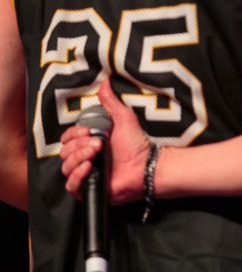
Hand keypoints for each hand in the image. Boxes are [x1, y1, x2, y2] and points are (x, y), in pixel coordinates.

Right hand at [60, 79, 149, 203]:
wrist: (146, 165)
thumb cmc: (136, 143)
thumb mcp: (123, 118)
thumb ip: (110, 102)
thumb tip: (105, 81)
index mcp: (87, 143)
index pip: (67, 138)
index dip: (74, 134)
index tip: (89, 131)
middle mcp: (83, 158)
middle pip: (64, 152)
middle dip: (79, 146)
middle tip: (98, 144)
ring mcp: (85, 175)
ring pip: (66, 167)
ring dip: (78, 158)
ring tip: (96, 154)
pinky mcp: (88, 190)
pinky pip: (71, 186)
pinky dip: (77, 176)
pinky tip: (89, 168)